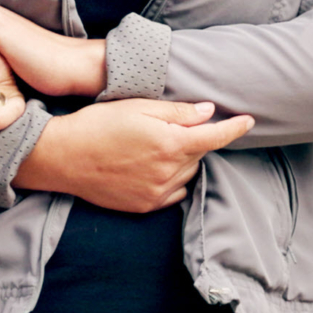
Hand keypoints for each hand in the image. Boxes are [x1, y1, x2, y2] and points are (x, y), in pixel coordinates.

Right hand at [12, 98, 254, 213]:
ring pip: (186, 173)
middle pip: (198, 154)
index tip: (250, 121)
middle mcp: (169, 172)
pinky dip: (171, 180)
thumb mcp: (137, 107)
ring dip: (180, 160)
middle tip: (164, 127)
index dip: (235, 128)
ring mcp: (157, 192)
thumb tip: (208, 112)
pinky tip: (150, 168)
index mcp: (170, 143)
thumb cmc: (98, 124)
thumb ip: (177, 111)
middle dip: (191, 139)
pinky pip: (174, 193)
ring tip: (151, 147)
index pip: (215, 137)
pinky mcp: (145, 205)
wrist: (63, 157)